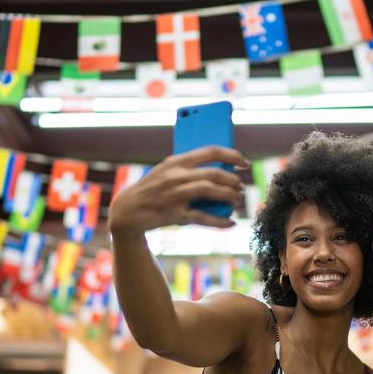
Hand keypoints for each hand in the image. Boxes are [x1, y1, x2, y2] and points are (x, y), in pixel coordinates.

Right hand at [108, 146, 248, 234]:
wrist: (127, 210)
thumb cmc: (153, 188)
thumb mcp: (166, 170)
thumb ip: (188, 168)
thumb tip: (220, 170)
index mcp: (176, 161)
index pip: (211, 151)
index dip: (232, 155)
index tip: (244, 163)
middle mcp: (176, 175)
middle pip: (215, 173)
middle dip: (233, 181)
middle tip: (240, 187)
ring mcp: (175, 195)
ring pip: (211, 191)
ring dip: (229, 196)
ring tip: (236, 200)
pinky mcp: (175, 214)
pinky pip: (202, 218)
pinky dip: (220, 221)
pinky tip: (231, 222)